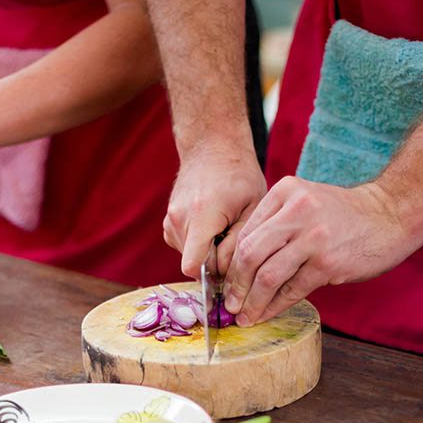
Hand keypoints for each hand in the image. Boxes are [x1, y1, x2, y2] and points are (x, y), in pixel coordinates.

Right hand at [163, 145, 265, 278]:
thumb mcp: (254, 207)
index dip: (214, 275)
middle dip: (216, 261)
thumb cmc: (239, 175)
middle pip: (195, 264)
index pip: (192, 267)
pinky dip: (200, 244)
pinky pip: (185, 248)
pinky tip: (212, 225)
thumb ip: (239, 243)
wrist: (212, 148)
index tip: (233, 266)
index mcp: (201, 216)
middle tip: (234, 239)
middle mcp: (179, 220)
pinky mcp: (168, 224)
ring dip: (209, 252)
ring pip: (190, 257)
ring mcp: (169, 222)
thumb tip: (225, 273)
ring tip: (224, 227)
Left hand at [222, 176, 422, 325]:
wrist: (391, 215)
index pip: (245, 234)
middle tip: (229, 304)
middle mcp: (296, 210)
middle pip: (249, 255)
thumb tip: (238, 268)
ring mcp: (313, 237)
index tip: (223, 284)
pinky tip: (267, 314)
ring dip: (252, 302)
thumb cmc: (341, 216)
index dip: (230, 264)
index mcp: (284, 192)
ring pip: (267, 276)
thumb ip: (273, 226)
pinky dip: (275, 306)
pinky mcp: (327, 262)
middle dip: (235, 285)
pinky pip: (292, 290)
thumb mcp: (303, 203)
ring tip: (244, 316)